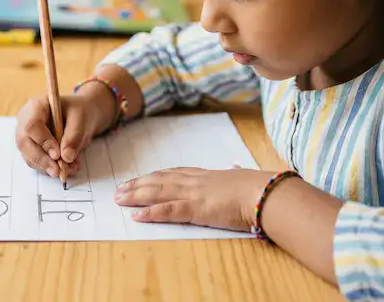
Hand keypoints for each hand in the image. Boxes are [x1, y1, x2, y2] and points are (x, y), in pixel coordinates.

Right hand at [15, 93, 101, 177]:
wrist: (79, 115)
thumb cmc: (78, 111)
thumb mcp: (81, 118)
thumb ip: (74, 136)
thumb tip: (66, 157)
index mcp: (36, 106)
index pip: (32, 126)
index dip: (43, 142)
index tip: (57, 154)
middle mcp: (25, 120)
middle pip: (24, 143)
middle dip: (41, 160)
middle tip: (58, 171)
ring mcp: (26, 135)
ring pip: (28, 156)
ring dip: (47, 167)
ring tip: (68, 170)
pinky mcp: (30, 148)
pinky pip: (35, 162)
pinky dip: (49, 168)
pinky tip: (65, 168)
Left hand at [113, 166, 275, 231]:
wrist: (264, 192)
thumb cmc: (258, 187)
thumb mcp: (240, 178)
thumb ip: (232, 176)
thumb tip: (235, 168)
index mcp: (205, 175)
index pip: (173, 173)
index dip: (154, 176)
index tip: (140, 178)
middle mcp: (194, 182)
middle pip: (159, 181)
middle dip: (137, 185)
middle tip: (119, 189)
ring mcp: (193, 194)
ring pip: (157, 193)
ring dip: (136, 196)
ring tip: (119, 199)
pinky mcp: (196, 209)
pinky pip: (168, 211)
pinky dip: (150, 213)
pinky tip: (137, 215)